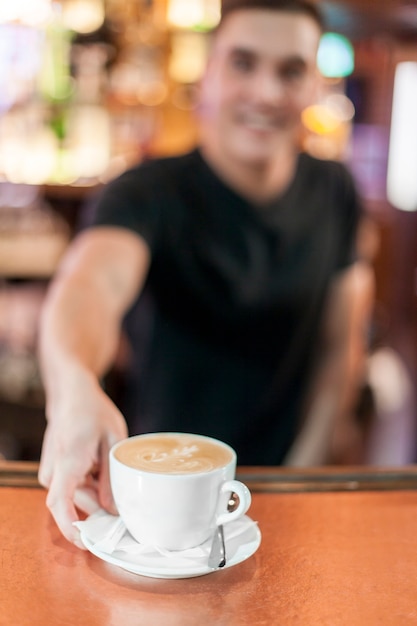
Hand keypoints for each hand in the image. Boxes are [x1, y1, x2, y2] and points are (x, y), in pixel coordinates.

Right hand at [38, 373, 127, 548]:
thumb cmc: (93, 412)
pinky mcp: (54, 470)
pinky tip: (101, 469)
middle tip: (127, 505)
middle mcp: (54, 469)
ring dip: (95, 494)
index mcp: (69, 460)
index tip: (87, 543)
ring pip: (75, 496)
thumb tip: (111, 511)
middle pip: (75, 504)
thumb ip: (111, 477)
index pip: (60, 504)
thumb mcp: (112, 441)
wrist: (72, 395)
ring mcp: (51, 470)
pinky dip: (89, 485)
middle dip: (99, 510)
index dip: (71, 529)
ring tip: (113, 474)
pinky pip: (72, 488)